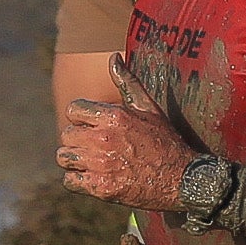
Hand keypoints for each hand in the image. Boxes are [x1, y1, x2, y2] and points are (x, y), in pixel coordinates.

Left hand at [57, 55, 193, 209]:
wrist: (181, 179)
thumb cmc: (164, 141)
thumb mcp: (149, 107)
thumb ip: (127, 81)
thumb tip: (113, 57)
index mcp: (113, 116)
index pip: (73, 109)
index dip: (80, 117)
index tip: (91, 125)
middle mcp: (104, 139)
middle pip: (66, 135)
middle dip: (77, 139)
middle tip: (92, 145)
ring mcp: (101, 165)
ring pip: (64, 158)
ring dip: (74, 160)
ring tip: (90, 161)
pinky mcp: (101, 188)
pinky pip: (69, 181)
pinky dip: (78, 181)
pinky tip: (93, 177)